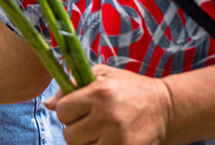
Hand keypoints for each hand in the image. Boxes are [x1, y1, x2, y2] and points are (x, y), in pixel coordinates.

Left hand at [45, 65, 174, 144]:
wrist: (167, 107)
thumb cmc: (130, 88)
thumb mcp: (102, 76)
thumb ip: (72, 86)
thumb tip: (47, 104)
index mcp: (99, 92)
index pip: (62, 110)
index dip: (67, 110)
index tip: (77, 109)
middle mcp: (107, 115)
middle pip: (69, 134)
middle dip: (75, 128)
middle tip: (89, 122)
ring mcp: (117, 137)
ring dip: (86, 142)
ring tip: (99, 131)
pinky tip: (107, 140)